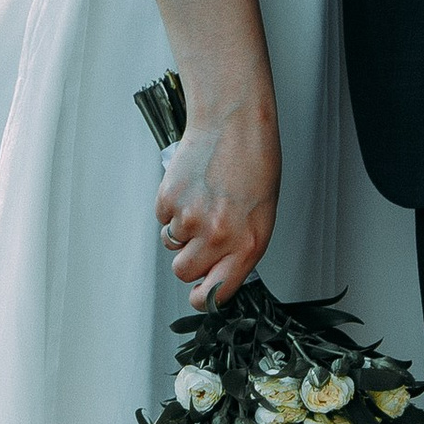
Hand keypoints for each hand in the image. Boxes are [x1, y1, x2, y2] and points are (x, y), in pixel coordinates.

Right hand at [157, 97, 279, 305]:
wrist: (233, 126)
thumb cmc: (253, 166)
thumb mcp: (260, 217)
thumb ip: (239, 249)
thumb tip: (218, 272)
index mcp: (246, 245)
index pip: (216, 293)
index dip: (203, 297)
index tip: (199, 294)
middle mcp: (217, 237)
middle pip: (184, 272)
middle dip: (189, 259)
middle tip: (201, 236)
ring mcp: (190, 219)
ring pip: (172, 245)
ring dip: (181, 231)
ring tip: (201, 201)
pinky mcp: (168, 200)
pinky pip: (163, 219)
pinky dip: (172, 208)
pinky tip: (191, 188)